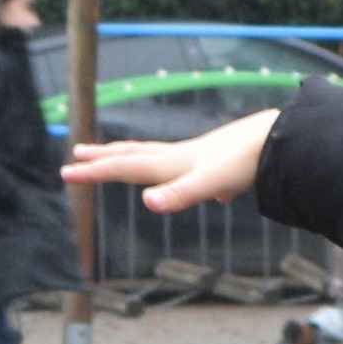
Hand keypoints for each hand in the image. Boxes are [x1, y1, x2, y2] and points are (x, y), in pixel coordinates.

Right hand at [66, 103, 274, 208]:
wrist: (277, 140)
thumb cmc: (243, 163)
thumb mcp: (208, 185)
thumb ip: (178, 195)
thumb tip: (148, 202)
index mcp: (170, 164)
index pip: (124, 166)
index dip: (94, 171)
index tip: (66, 172)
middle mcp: (178, 157)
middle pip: (132, 155)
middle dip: (103, 158)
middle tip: (76, 156)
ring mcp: (195, 157)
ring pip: (154, 156)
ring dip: (130, 157)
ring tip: (116, 157)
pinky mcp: (212, 161)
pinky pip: (180, 166)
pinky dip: (167, 169)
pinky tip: (182, 179)